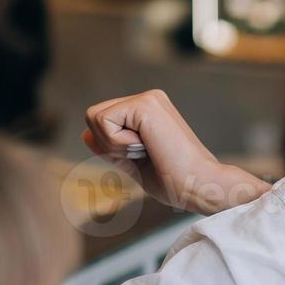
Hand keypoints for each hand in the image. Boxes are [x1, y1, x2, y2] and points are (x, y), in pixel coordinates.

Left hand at [82, 89, 267, 214]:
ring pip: (95, 117)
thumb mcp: (134, 163)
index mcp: (149, 111)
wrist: (199, 185)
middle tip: (144, 155)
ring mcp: (147, 98)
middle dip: (109, 144)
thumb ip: (111, 147)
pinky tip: (146, 147)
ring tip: (147, 151)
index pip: (103, 122)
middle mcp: (149, 99)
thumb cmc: (175, 181)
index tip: (144, 158)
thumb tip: (85, 135)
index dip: (111, 147)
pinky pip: (103, 121)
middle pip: (94, 116)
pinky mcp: (144, 103)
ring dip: (114, 145)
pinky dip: (117, 142)